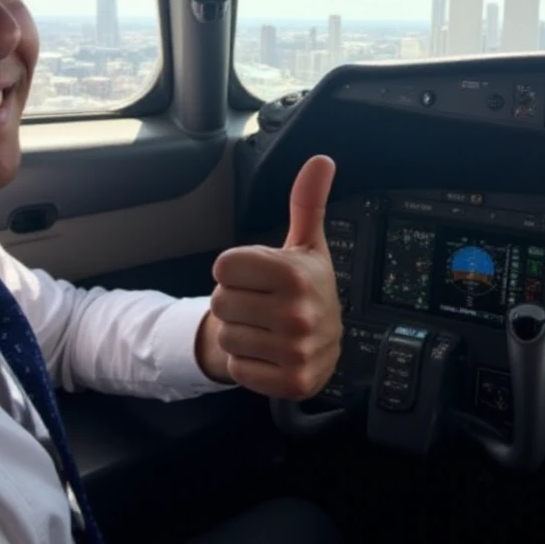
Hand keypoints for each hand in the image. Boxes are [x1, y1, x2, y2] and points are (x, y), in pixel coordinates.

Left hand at [199, 155, 342, 399]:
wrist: (324, 345)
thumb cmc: (307, 288)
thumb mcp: (307, 244)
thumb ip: (307, 202)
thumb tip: (321, 160)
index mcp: (296, 273)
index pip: (223, 266)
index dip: (236, 270)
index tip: (259, 276)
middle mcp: (299, 313)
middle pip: (220, 301)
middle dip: (236, 302)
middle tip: (262, 304)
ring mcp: (296, 350)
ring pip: (225, 335)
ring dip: (240, 333)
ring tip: (265, 328)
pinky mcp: (291, 383)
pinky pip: (238, 367)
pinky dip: (247, 363)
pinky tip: (269, 352)